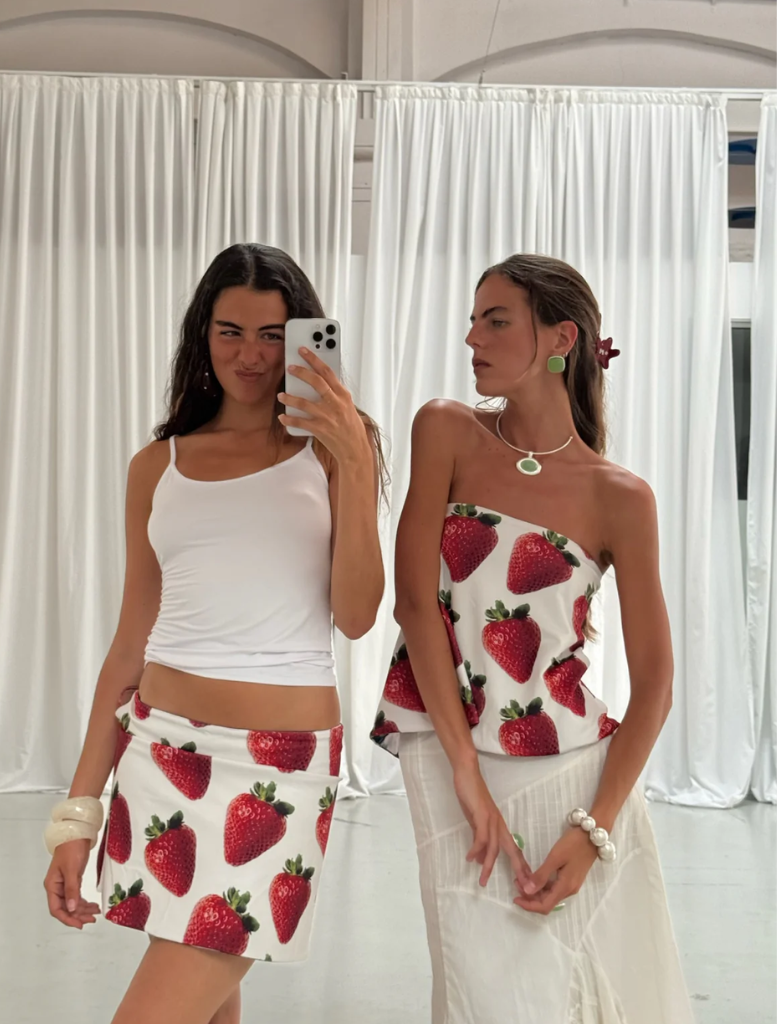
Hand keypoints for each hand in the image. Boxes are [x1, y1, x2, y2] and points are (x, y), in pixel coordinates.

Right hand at [44, 839, 100, 928]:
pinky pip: (77, 896)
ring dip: (83, 910)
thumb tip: (70, 909)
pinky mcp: (73, 880)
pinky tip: (93, 905)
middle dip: (78, 915)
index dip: (67, 918)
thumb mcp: (72, 870)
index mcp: (52, 886)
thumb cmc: (72, 849)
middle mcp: (56, 887)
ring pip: (72, 903)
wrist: (76, 833)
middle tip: (92, 919)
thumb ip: (71, 889)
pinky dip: (84, 902)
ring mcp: (64, 884)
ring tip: (96, 913)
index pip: (56, 909)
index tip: (79, 924)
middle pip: (65, 908)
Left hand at [278, 349, 370, 465]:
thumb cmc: (352, 428)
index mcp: (343, 395)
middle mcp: (335, 403)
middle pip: (316, 382)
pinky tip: (282, 416)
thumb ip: (335, 394)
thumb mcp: (348, 406)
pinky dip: (289, 419)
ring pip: (303, 402)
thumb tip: (320, 382)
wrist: (355, 449)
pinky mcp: (319, 429)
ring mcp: (327, 416)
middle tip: (290, 367)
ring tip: (281, 395)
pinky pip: (299, 422)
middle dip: (301, 372)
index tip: (304, 351)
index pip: (327, 372)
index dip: (314, 359)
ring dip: (290, 397)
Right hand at [453, 762, 532, 889]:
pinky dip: (476, 849)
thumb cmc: (472, 796)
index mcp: (500, 827)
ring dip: (489, 866)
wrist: (467, 773)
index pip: (514, 850)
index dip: (521, 867)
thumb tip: (480, 859)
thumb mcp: (476, 822)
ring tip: (482, 881)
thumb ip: (479, 840)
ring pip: (495, 848)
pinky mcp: (481, 814)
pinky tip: (470, 858)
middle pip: (513, 851)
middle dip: (519, 870)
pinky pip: (481, 836)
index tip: (527, 883)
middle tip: (524, 888)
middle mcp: (499, 825)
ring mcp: (491, 819)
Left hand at [514, 826, 597, 914]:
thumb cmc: (573, 844)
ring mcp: (571, 884)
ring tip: (522, 878)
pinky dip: (542, 884)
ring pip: (550, 895)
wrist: (592, 835)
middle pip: (547, 902)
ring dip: (535, 890)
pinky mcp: (572, 877)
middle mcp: (569, 890)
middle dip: (530, 897)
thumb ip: (541, 875)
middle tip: (516, 883)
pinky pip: (554, 887)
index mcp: (565, 887)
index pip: (545, 906)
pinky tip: (534, 875)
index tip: (515, 898)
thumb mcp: (555, 857)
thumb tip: (527, 891)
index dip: (529, 905)